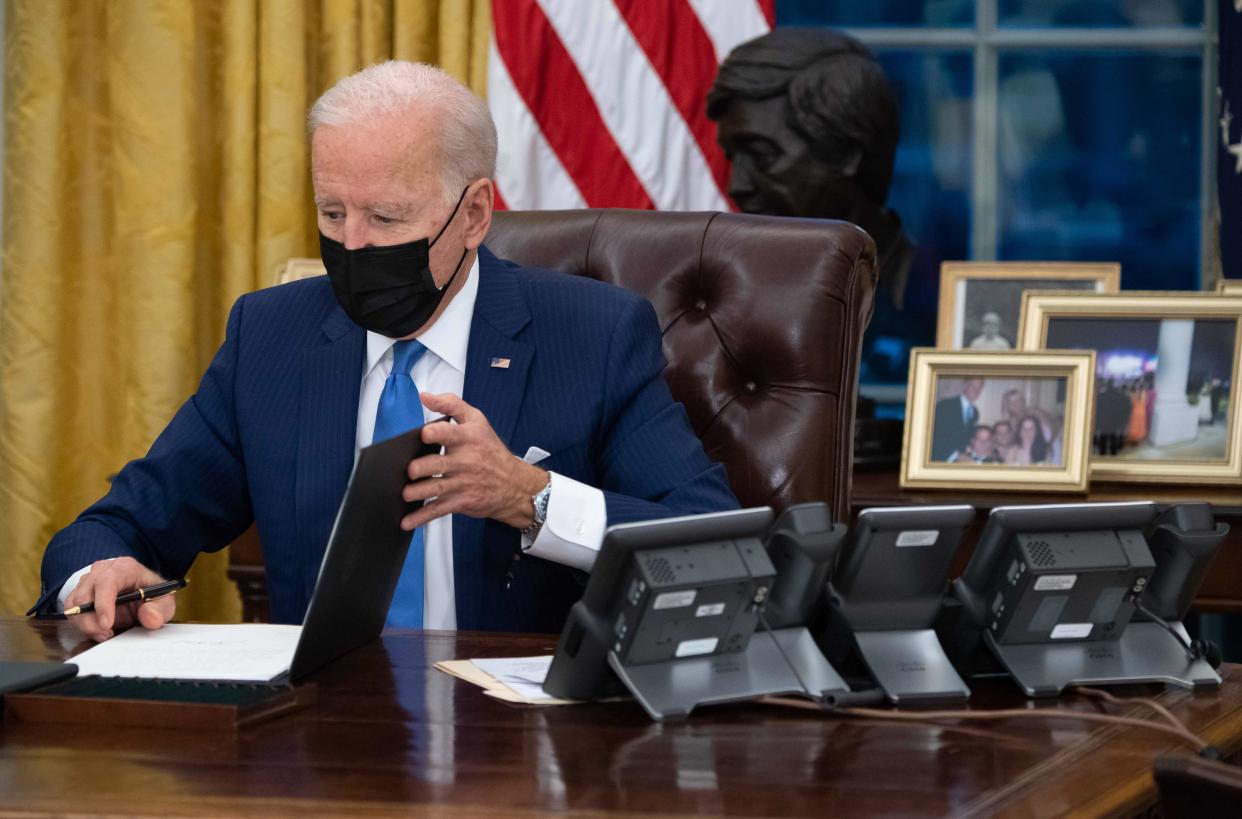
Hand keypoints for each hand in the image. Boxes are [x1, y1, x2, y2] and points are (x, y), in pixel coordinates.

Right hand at [64, 557, 175, 641]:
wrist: (140, 591)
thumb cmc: (150, 594)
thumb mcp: (164, 601)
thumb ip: (159, 609)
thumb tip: (149, 616)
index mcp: (124, 567)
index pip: (107, 581)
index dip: (103, 604)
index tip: (107, 624)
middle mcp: (102, 570)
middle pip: (84, 595)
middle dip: (91, 621)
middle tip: (106, 635)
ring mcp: (88, 580)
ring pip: (74, 604)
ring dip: (84, 624)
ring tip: (104, 634)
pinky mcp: (79, 592)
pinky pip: (70, 610)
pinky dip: (79, 624)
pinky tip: (96, 630)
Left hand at [401, 393, 547, 530]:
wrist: (514, 484)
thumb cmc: (491, 451)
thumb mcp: (477, 421)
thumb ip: (451, 404)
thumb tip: (425, 396)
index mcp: (468, 438)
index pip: (449, 433)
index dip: (435, 433)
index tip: (424, 435)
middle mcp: (465, 461)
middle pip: (438, 464)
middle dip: (421, 468)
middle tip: (411, 470)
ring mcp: (462, 483)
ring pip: (435, 488)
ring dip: (417, 493)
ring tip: (405, 493)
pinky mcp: (460, 501)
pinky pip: (437, 510)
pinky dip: (421, 518)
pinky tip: (407, 521)